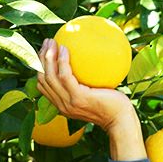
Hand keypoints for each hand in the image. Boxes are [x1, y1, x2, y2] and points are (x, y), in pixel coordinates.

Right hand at [37, 39, 146, 159]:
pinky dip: (62, 61)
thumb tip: (90, 64)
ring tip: (52, 41)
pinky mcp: (78, 98)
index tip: (45, 51)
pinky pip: (65, 76)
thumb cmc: (114, 105)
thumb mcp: (96, 95)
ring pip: (49, 76)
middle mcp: (62, 105)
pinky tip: (65, 49)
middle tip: (47, 42)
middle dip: (40, 58)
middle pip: (43, 78)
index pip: (44, 85)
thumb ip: (88, 84)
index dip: (40, 67)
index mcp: (63, 105)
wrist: (121, 120)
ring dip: (47, 57)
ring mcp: (69, 102)